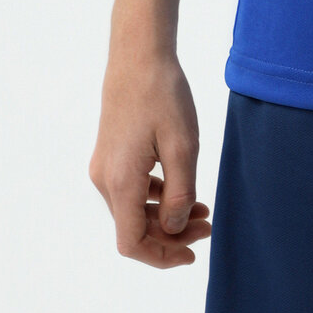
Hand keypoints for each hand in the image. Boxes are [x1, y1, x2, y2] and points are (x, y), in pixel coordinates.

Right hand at [89, 45, 212, 268]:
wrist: (138, 57)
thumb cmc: (163, 96)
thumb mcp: (183, 145)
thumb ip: (179, 192)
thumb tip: (172, 229)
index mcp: (121, 181)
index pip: (132, 242)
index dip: (161, 256)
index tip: (192, 255)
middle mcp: (105, 180)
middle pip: (134, 228)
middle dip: (171, 235)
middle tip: (208, 227)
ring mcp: (104, 167)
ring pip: (132, 211)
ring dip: (165, 217)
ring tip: (202, 209)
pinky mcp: (109, 155)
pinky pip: (130, 190)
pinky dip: (155, 198)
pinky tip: (181, 189)